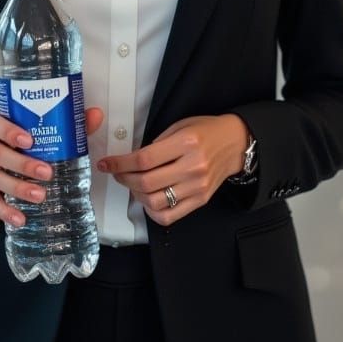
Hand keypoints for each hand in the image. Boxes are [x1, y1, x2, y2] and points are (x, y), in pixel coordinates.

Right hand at [0, 106, 103, 225]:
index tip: (29, 139)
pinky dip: (4, 211)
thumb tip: (94, 115)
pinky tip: (20, 217)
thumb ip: (61, 118)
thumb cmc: (11, 132)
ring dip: (17, 188)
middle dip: (21, 164)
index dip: (7, 130)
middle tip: (46, 172)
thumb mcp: (26, 121)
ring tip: (40, 195)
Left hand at [98, 114, 248, 226]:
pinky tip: (147, 199)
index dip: (120, 162)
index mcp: (186, 143)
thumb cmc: (206, 131)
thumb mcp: (180, 125)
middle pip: (146, 181)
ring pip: (155, 201)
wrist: (234, 143)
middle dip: (123, 178)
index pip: (144, 158)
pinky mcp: (200, 200)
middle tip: (117, 172)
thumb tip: (132, 159)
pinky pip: (169, 215)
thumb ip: (158, 143)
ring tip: (132, 184)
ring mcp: (197, 187)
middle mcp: (192, 167)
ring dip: (135, 194)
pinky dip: (152, 210)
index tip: (108, 163)